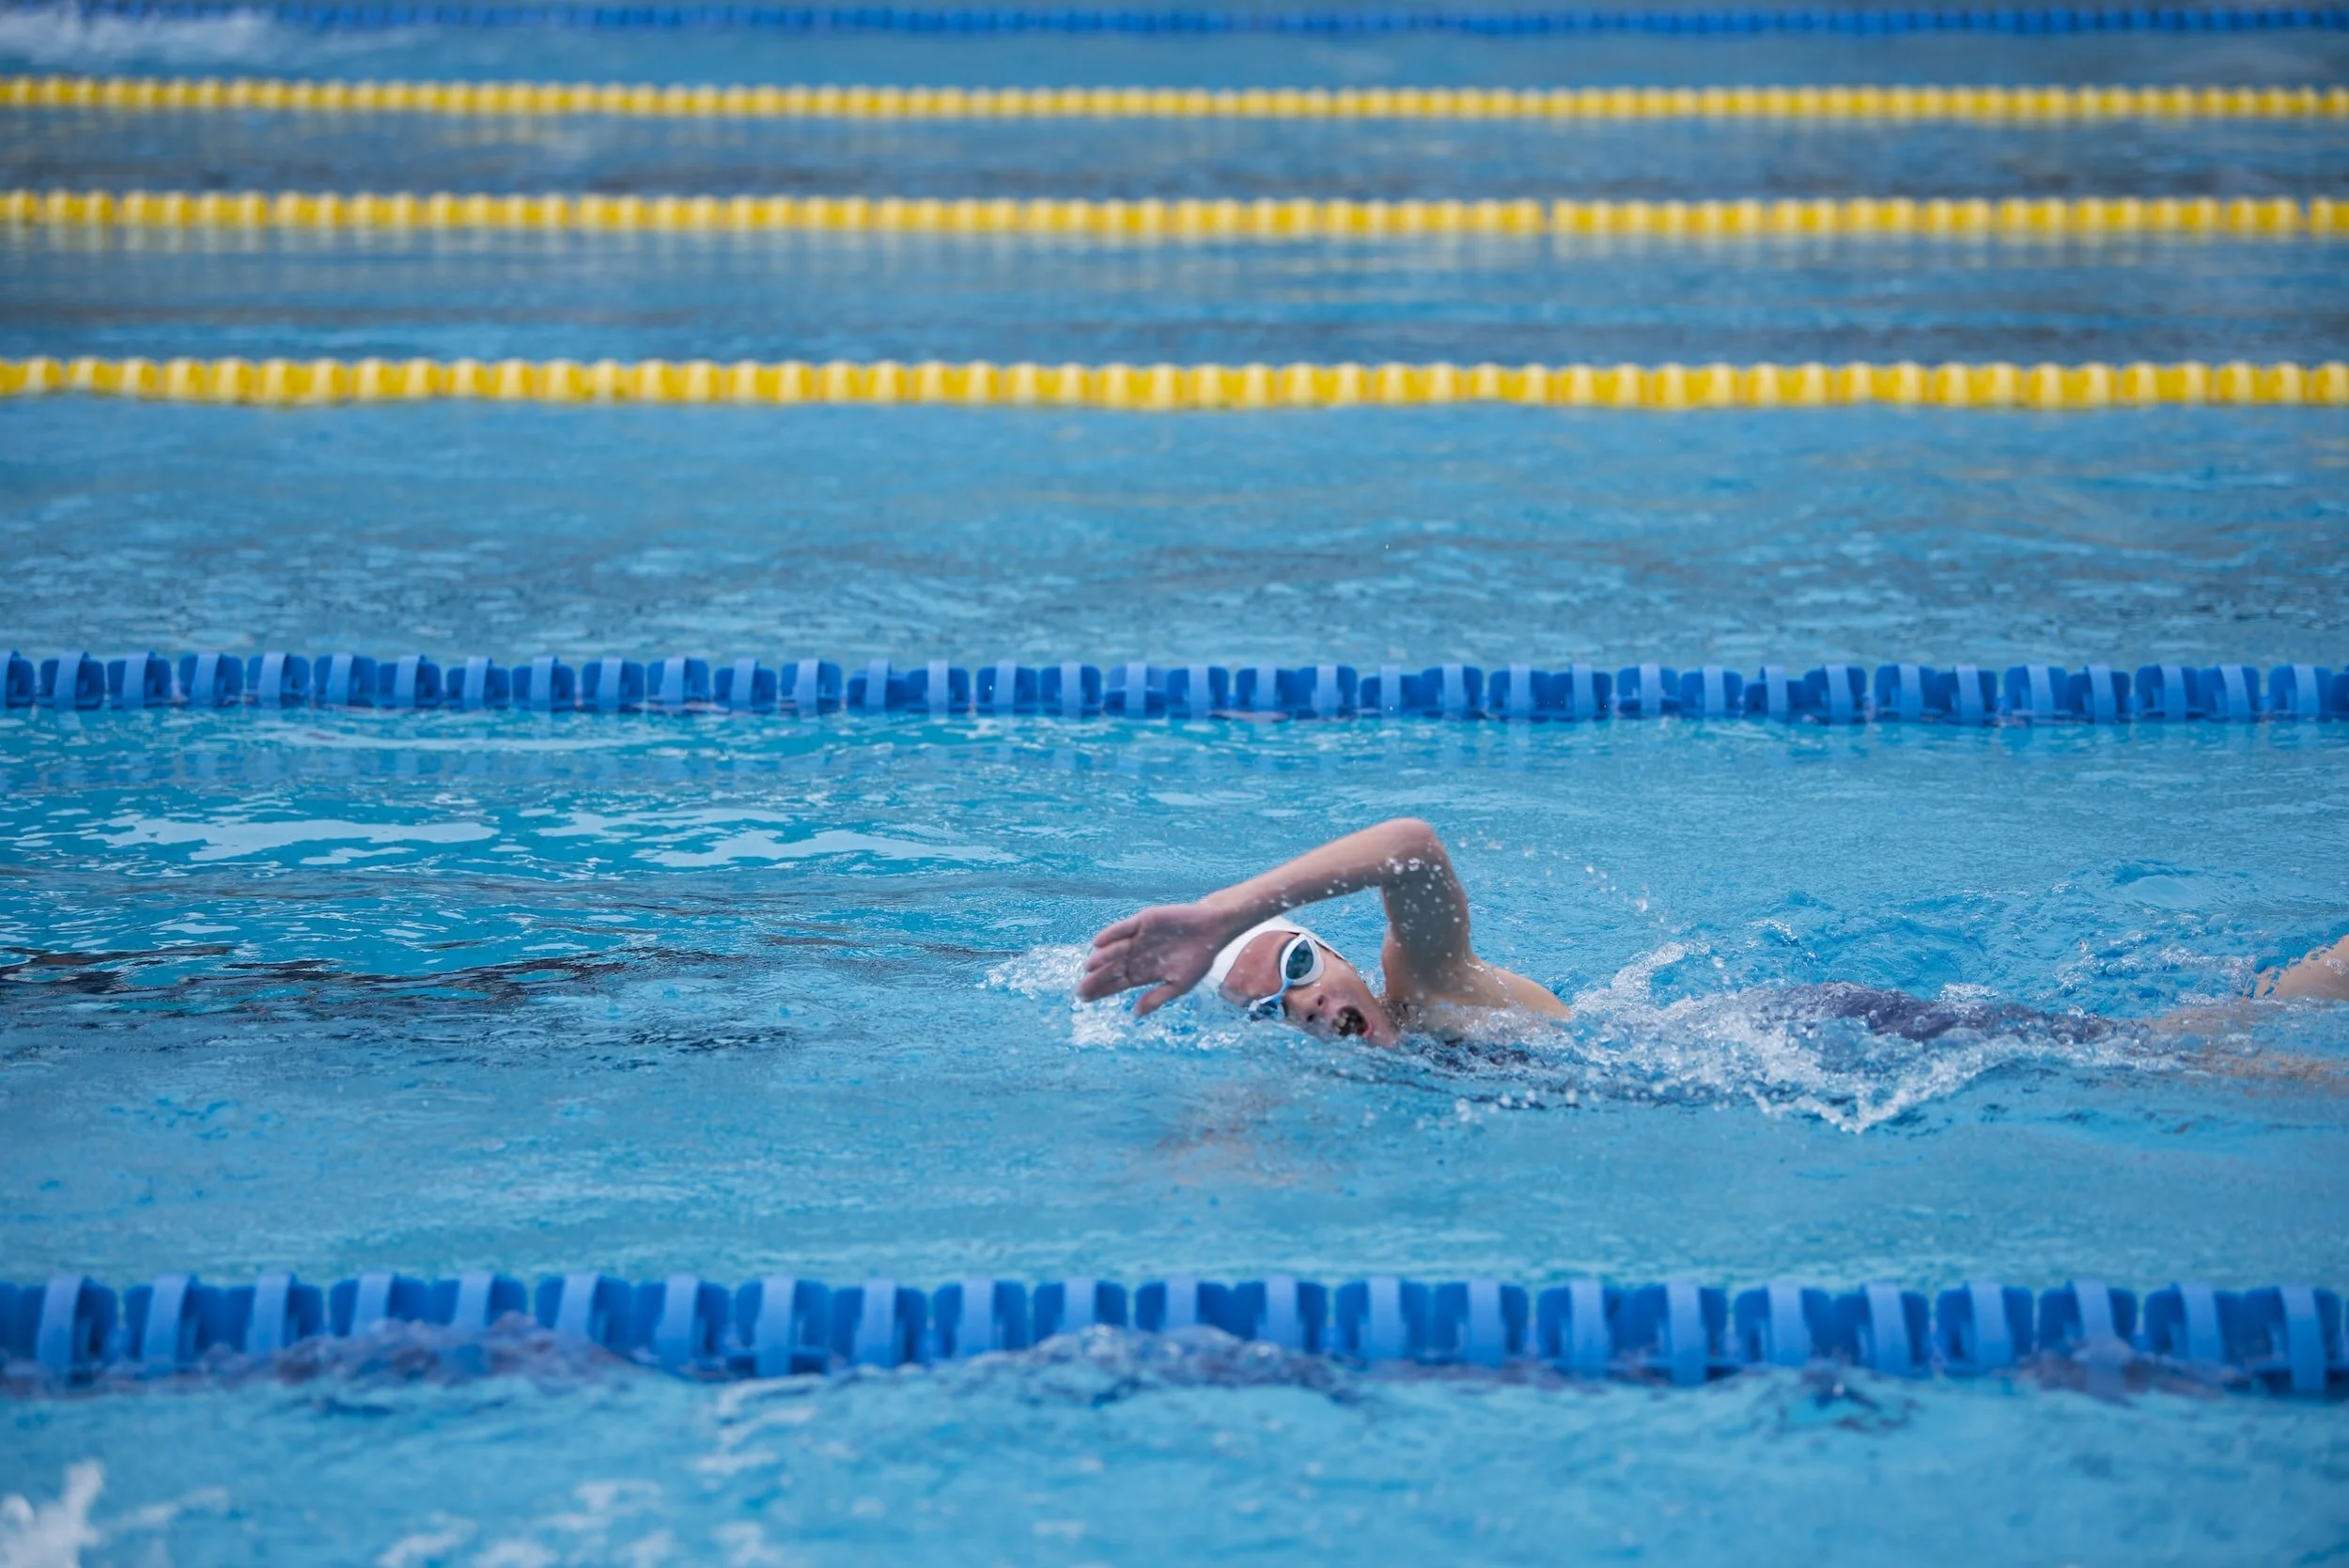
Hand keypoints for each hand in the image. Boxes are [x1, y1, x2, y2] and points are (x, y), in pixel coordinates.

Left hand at [1077, 901, 1234, 1014]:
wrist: (1212, 929)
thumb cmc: (1198, 959)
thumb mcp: (1179, 984)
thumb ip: (1156, 998)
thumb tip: (1134, 1015)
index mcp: (1144, 972)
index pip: (1117, 983)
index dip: (1101, 991)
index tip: (1084, 1000)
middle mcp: (1137, 955)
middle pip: (1112, 969)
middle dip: (1096, 979)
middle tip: (1080, 991)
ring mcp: (1138, 938)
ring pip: (1115, 950)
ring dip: (1102, 958)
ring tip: (1088, 968)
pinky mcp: (1143, 921)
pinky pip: (1123, 928)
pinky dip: (1111, 934)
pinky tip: (1098, 943)